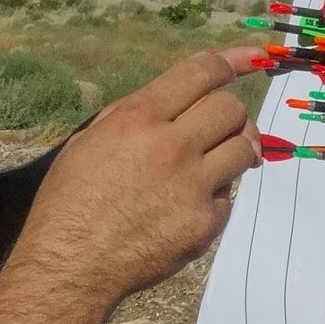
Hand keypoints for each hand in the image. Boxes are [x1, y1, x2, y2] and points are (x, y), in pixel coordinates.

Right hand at [10, 48, 262, 309]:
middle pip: (231, 108)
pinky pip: (229, 196)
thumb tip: (176, 98)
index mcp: (138, 119)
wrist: (71, 265)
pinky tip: (186, 206)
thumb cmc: (70, 202)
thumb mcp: (89, 140)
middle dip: (229, 114)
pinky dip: (215, 197)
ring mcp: (192, 185)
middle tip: (217, 130)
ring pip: (243, 149)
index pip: (200, 74)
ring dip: (233, 151)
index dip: (232, 61)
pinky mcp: (205, 222)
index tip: (253, 58)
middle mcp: (170, 145)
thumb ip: (135, 114)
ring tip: (211, 165)